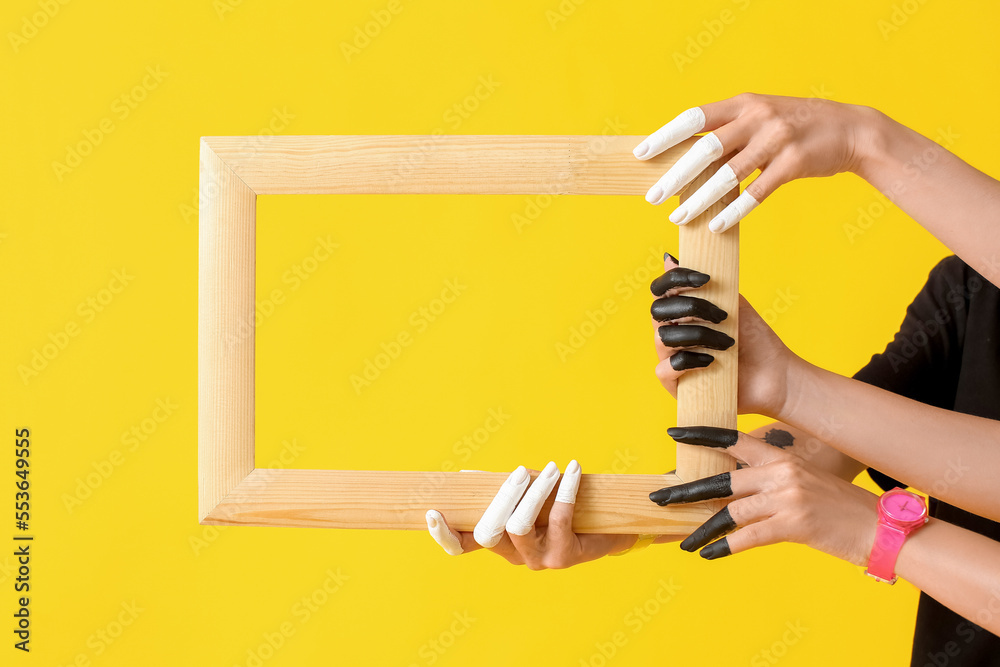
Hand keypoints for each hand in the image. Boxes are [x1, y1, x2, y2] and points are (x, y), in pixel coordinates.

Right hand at [424, 461, 636, 568]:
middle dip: (502, 497)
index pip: (462, 547)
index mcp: (500, 543)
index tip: (432, 512)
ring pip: (519, 526)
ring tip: (552, 468)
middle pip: (489, 532)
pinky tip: (573, 470)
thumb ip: (503, 492)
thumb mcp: (530, 501)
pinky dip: (566, 490)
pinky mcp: (564, 557)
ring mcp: (538, 560)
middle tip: (521, 471)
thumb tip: (466, 476)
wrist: (608, 532)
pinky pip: (559, 519)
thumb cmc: (563, 512)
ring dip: (536, 492)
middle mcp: (514, 556)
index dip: (444, 535)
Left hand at [633, 93, 876, 231]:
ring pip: (728, 175)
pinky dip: (734, 211)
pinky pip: (757, 192)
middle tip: (652, 197)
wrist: (852, 130)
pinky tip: (716, 225)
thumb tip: (686, 158)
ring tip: (678, 216)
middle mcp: (757, 117)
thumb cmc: (796, 127)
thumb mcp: (761, 117)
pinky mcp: (794, 164)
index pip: (695, 117)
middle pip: (705, 149)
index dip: (666, 136)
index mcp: (743, 103)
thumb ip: (729, 133)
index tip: (642, 154)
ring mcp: (777, 139)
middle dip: (675, 176)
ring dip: (699, 199)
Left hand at [649, 426, 878, 565]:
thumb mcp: (804, 479)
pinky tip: (708, 553)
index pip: (733, 440)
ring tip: (683, 540)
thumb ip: (770, 477)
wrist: (879, 526)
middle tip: (659, 497)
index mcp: (781, 457)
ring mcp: (787, 498)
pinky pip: (748, 537)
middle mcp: (781, 472)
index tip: (673, 434)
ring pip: (730, 512)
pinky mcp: (794, 525)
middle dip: (687, 490)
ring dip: (702, 528)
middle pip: (722, 480)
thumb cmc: (839, 504)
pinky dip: (725, 547)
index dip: (701, 436)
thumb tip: (732, 484)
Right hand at [651, 253, 794, 416]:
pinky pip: (666, 368)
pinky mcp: (676, 386)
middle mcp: (671, 335)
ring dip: (699, 335)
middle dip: (690, 308)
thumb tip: (669, 259)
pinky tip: (712, 361)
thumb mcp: (733, 304)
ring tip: (728, 343)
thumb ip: (705, 283)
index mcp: (681, 314)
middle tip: (722, 316)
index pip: (660, 292)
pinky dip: (690, 361)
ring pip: (663, 338)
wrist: (774, 376)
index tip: (703, 279)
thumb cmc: (754, 340)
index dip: (673, 280)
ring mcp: (671, 360)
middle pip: (657, 312)